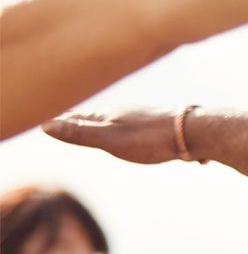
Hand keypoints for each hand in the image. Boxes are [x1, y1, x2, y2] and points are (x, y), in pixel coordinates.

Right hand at [41, 107, 183, 163]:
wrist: (196, 131)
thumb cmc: (152, 138)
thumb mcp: (111, 140)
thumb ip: (80, 133)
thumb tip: (45, 124)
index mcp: (109, 116)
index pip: (78, 118)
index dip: (62, 120)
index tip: (46, 119)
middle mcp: (125, 112)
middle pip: (96, 115)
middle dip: (79, 118)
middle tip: (64, 117)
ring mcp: (143, 117)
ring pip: (117, 118)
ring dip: (102, 121)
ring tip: (95, 122)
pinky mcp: (161, 124)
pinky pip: (136, 125)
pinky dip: (125, 126)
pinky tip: (135, 130)